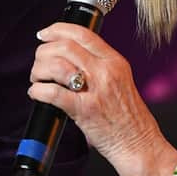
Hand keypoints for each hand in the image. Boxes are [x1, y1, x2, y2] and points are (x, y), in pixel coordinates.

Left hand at [28, 23, 176, 175]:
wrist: (140, 146)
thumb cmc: (130, 120)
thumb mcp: (120, 83)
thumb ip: (99, 69)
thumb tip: (69, 60)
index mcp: (115, 62)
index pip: (83, 34)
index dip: (58, 30)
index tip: (44, 34)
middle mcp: (106, 72)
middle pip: (65, 46)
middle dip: (43, 52)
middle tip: (38, 64)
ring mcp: (96, 90)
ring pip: (56, 65)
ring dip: (38, 71)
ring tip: (37, 80)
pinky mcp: (85, 110)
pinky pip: (52, 93)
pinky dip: (38, 91)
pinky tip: (36, 94)